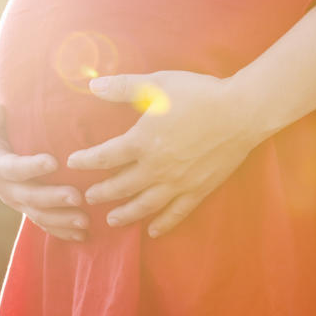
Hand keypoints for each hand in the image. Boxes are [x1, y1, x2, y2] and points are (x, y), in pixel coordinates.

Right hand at [0, 102, 88, 241]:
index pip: (13, 168)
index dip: (32, 167)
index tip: (53, 162)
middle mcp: (6, 188)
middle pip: (30, 197)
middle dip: (54, 199)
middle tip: (77, 197)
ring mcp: (18, 201)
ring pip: (39, 215)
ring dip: (62, 220)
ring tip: (85, 221)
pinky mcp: (29, 209)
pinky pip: (45, 224)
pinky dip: (62, 232)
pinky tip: (82, 236)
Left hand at [67, 71, 261, 237]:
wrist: (242, 112)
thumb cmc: (199, 94)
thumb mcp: (157, 84)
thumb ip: (122, 87)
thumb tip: (92, 85)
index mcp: (143, 141)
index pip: (105, 156)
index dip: (86, 161)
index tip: (73, 163)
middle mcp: (157, 167)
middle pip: (121, 186)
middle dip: (101, 192)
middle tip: (88, 197)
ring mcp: (179, 182)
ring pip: (145, 205)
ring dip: (125, 213)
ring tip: (111, 220)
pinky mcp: (199, 190)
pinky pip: (177, 213)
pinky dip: (163, 224)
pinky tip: (153, 231)